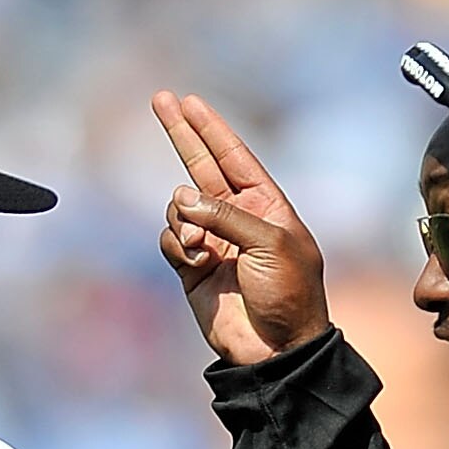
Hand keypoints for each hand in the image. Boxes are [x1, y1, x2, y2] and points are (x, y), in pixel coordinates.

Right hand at [151, 90, 331, 364]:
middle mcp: (238, 219)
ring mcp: (214, 243)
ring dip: (183, 216)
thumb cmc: (289, 294)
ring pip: (180, 208)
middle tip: (160, 99)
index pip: (234, 156)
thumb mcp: (269, 243)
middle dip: (182, 134)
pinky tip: (196, 261)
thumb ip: (225, 215)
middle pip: (202, 166)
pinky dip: (178, 244)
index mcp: (265, 205)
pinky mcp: (193, 269)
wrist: (277, 349)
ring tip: (199, 244)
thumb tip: (181, 199)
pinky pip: (172, 239)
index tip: (190, 101)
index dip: (211, 128)